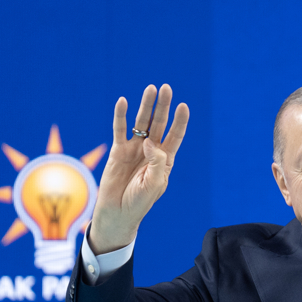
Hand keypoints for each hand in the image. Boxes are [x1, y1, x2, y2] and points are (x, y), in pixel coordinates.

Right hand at [89, 84, 189, 253]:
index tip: (183, 106)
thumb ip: (156, 162)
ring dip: (145, 106)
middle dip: (163, 106)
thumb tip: (150, 142)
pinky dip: (120, 116)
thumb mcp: (155, 184)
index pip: (175, 136)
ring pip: (141, 123)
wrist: (118, 213)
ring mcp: (134, 149)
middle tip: (166, 88)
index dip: (179, 121)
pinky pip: (119, 130)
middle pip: (159, 124)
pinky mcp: (118, 151)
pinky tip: (123, 101)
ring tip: (150, 89)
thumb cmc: (140, 202)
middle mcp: (151, 151)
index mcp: (165, 160)